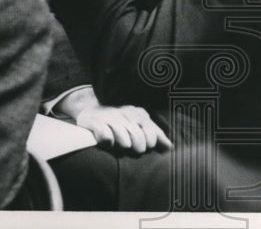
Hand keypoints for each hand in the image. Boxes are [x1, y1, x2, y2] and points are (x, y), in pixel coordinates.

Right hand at [54, 87, 171, 153]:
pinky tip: (106, 143)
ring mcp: (110, 117)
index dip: (147, 145)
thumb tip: (170, 148)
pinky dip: (107, 144)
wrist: (90, 110)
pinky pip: (107, 139)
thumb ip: (154, 134)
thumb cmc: (118, 121)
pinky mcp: (94, 122)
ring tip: (116, 145)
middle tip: (127, 147)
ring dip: (120, 147)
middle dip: (134, 149)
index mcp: (138, 114)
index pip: (151, 136)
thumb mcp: (137, 123)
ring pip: (125, 143)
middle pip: (139, 143)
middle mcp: (125, 113)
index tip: (141, 145)